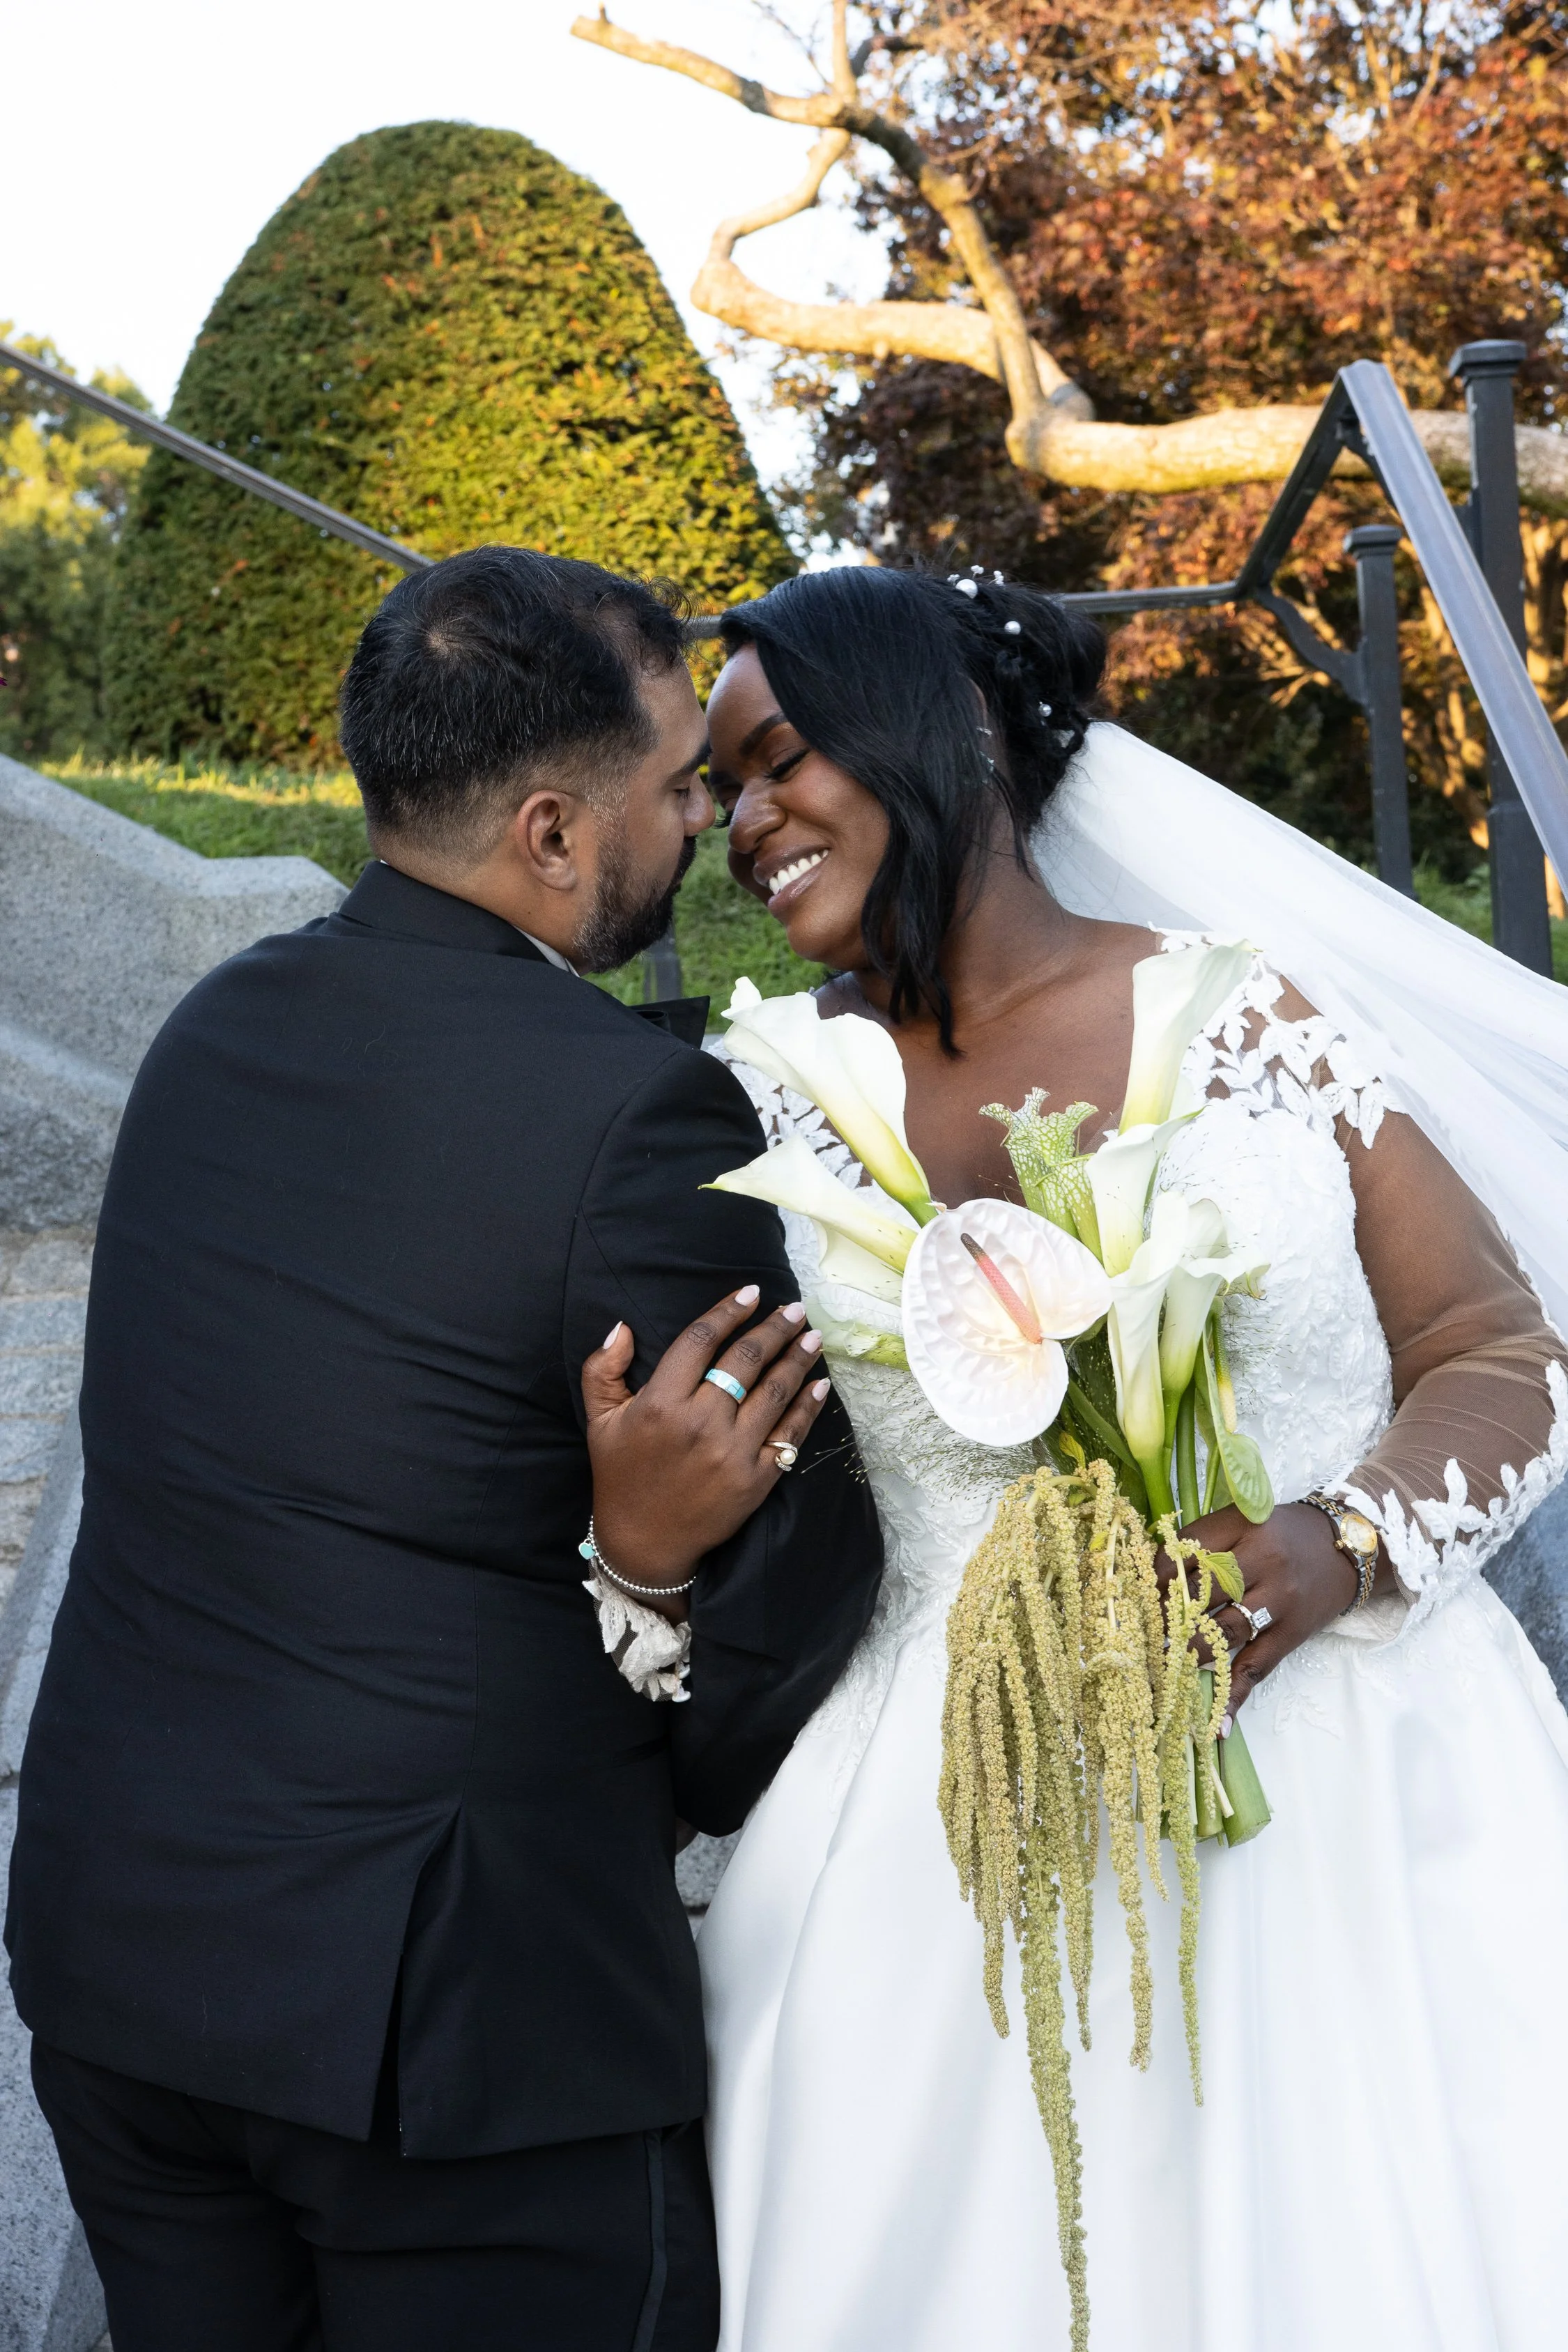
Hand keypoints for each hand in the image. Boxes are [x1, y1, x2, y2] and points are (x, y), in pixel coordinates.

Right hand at [581, 1284, 832, 1613]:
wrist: (644, 1542)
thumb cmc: (621, 1474)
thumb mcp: (600, 1420)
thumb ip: (603, 1369)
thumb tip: (623, 1327)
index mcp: (661, 1403)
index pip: (701, 1341)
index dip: (728, 1312)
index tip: (750, 1292)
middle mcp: (700, 1423)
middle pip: (746, 1360)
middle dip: (774, 1328)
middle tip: (794, 1308)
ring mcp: (732, 1452)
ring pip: (774, 1392)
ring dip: (798, 1359)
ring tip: (812, 1336)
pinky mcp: (756, 1479)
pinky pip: (789, 1434)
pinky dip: (807, 1407)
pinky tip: (819, 1385)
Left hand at [1158, 1502, 1361, 1723]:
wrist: (1347, 1549)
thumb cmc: (1284, 1533)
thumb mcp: (1245, 1521)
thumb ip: (1205, 1541)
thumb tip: (1154, 1576)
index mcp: (1243, 1526)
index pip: (1188, 1550)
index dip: (1158, 1574)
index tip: (1140, 1592)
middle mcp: (1263, 1561)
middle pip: (1202, 1591)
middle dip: (1166, 1615)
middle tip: (1143, 1632)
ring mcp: (1279, 1600)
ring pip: (1223, 1631)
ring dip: (1188, 1650)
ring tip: (1161, 1663)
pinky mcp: (1292, 1634)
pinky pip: (1257, 1668)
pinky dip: (1234, 1697)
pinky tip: (1215, 1725)